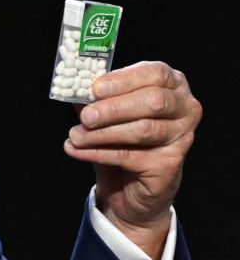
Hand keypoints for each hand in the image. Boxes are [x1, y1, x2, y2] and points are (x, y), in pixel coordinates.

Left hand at [63, 61, 201, 259]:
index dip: (124, 80)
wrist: (130, 185)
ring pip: (142, 130)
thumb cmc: (121, 139)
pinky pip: (130, 156)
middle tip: (85, 116)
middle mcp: (184, 108)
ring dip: (102, 133)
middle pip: (153, 102)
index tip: (95, 88)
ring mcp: (182, 137)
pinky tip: (76, 150)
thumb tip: (74, 88)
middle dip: (113, 109)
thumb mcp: (106, 113)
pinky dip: (97, 153)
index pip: (154, 73)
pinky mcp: (169, 164)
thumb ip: (95, 98)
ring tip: (74, 136)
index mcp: (171, 84)